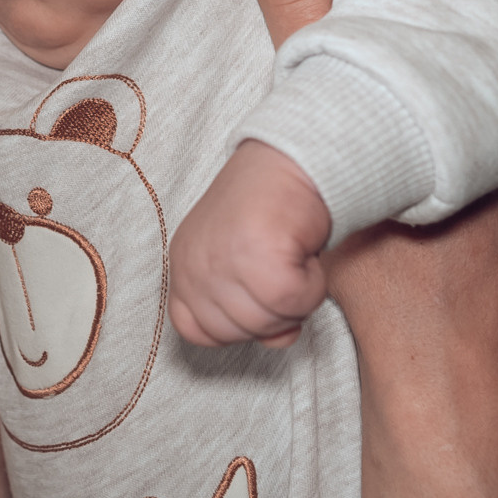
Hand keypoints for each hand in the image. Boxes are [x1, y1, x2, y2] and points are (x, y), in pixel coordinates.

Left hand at [167, 143, 332, 347]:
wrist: (294, 157)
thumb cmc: (272, 207)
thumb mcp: (242, 259)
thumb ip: (246, 306)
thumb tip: (277, 340)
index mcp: (183, 264)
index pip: (194, 330)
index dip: (234, 327)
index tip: (256, 298)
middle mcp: (195, 265)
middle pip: (236, 333)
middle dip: (271, 312)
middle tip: (283, 269)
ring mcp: (224, 263)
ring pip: (269, 323)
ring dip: (296, 297)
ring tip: (293, 255)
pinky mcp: (262, 260)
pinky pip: (297, 303)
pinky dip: (314, 284)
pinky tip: (306, 252)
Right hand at [240, 0, 497, 497]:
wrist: (444, 409)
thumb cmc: (404, 282)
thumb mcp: (336, 129)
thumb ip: (306, 8)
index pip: (484, 0)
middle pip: (472, 54)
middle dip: (411, 35)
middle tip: (348, 12)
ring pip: (468, 115)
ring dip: (413, 100)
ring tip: (353, 84)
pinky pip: (470, 171)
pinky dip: (423, 155)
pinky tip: (377, 161)